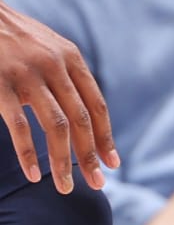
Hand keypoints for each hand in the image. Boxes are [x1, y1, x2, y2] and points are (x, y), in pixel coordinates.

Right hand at [0, 2, 116, 191]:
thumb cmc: (12, 38)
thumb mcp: (47, 47)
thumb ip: (66, 75)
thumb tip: (83, 114)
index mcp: (70, 58)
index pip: (96, 105)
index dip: (106, 136)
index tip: (112, 163)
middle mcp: (54, 66)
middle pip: (82, 120)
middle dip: (91, 155)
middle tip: (96, 184)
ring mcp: (27, 76)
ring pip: (57, 127)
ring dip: (64, 161)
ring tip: (66, 187)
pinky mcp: (1, 86)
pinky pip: (20, 127)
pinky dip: (28, 155)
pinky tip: (34, 175)